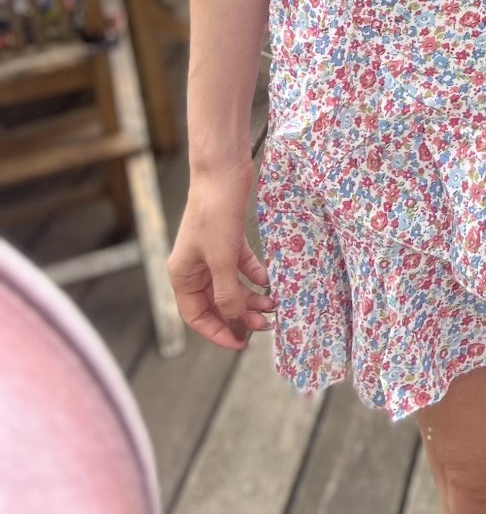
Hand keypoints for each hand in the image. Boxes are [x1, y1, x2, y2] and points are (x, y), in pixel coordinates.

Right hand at [168, 157, 276, 350]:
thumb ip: (228, 294)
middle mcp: (194, 267)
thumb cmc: (215, 213)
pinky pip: (242, 265)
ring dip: (252, 296)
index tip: (241, 343)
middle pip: (217, 303)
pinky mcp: (229, 238)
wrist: (223, 170)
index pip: (197, 316)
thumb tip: (236, 323)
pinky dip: (255, 274)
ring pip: (232, 285)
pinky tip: (272, 280)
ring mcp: (212, 252)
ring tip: (274, 304)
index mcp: (182, 275)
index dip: (219, 331)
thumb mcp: (222, 260)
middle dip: (241, 315)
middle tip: (266, 324)